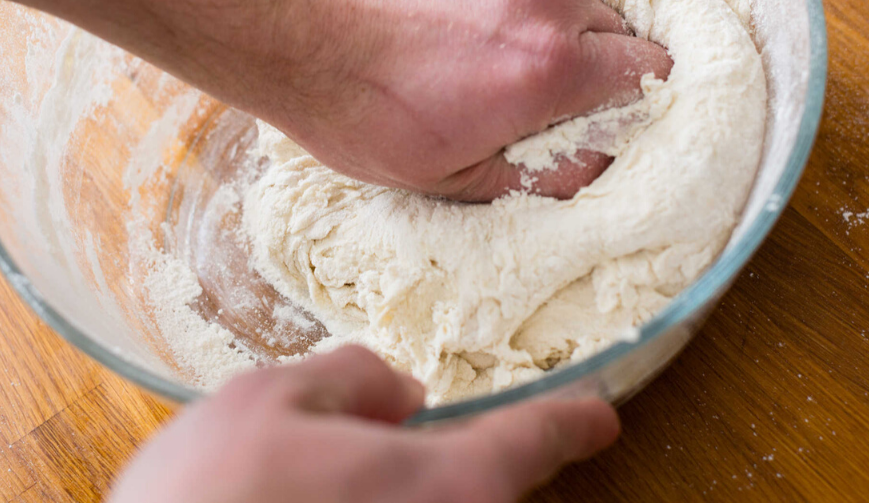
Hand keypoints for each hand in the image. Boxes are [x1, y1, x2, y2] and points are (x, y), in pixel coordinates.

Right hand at [108, 346, 619, 502]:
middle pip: (482, 490)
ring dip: (399, 493)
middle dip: (452, 466)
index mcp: (441, 484)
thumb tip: (399, 391)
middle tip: (383, 446)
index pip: (532, 439)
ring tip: (315, 483)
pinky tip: (313, 502)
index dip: (571, 420)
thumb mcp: (266, 399)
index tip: (602, 417)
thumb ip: (350, 377)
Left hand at [255, 0, 672, 200]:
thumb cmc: (356, 106)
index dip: (637, 102)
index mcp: (550, 67)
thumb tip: (594, 165)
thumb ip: (540, 176)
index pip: (652, 74)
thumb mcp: (448, 177)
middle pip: (620, 34)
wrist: (287, 16)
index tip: (605, 120)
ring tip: (486, 58)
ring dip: (554, 31)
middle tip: (539, 99)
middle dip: (596, 70)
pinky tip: (461, 21)